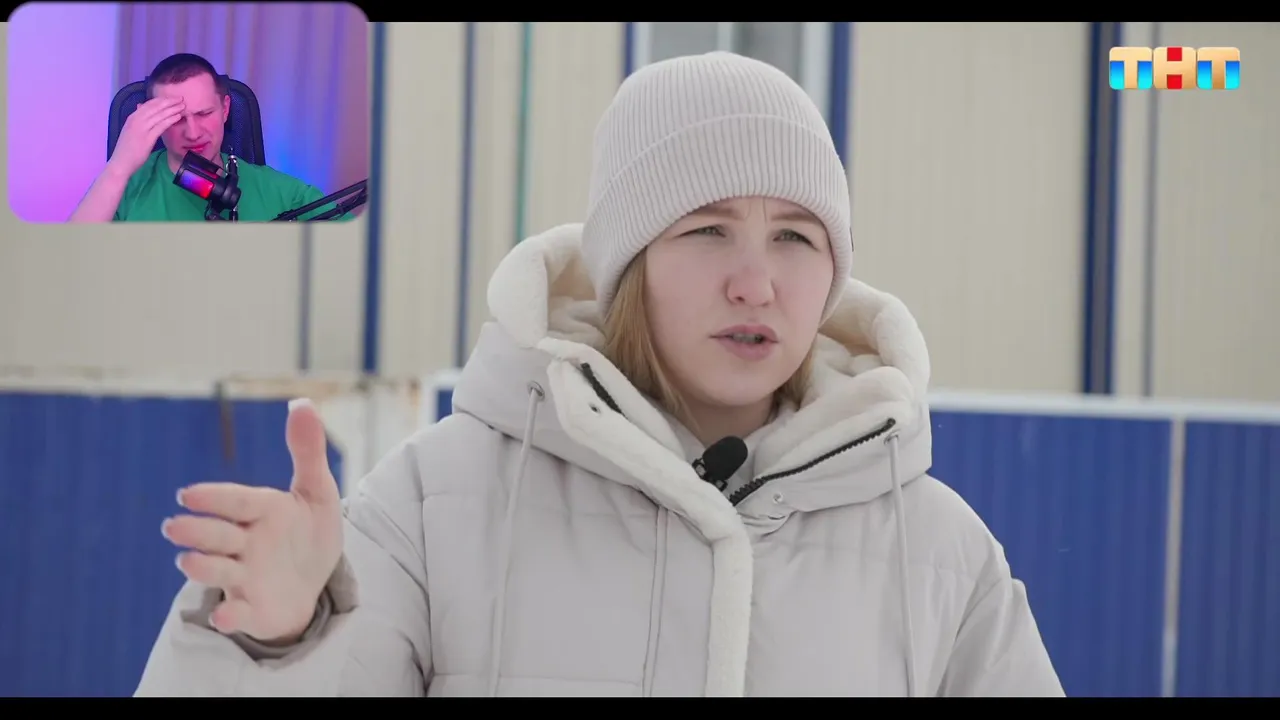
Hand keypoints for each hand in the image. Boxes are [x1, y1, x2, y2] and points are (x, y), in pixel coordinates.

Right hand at [108, 96, 185, 175]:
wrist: (121, 162)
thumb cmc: (127, 149)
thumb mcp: (130, 131)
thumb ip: (137, 120)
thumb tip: (140, 107)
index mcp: (132, 118)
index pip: (148, 104)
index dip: (161, 100)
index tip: (172, 98)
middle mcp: (136, 120)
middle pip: (155, 107)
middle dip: (169, 102)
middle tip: (181, 98)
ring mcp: (141, 128)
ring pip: (159, 115)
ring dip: (172, 109)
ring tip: (183, 106)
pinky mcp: (147, 138)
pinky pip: (161, 126)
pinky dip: (170, 120)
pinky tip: (178, 117)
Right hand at [163, 398, 343, 643]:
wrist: (314, 580)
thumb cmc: (307, 531)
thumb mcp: (316, 490)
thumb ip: (307, 451)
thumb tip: (302, 403)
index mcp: (261, 511)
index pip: (237, 501)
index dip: (216, 498)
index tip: (188, 494)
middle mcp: (245, 543)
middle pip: (219, 536)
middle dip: (198, 531)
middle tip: (173, 526)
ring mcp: (246, 577)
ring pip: (220, 572)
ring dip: (205, 568)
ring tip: (187, 561)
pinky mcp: (254, 609)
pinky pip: (241, 614)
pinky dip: (233, 617)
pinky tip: (226, 617)